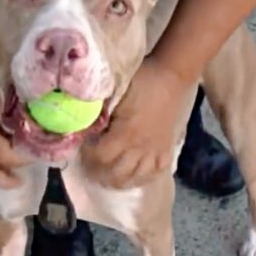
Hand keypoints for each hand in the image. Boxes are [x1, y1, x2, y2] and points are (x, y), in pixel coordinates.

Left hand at [83, 56, 194, 188]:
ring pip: (134, 179)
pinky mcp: (167, 150)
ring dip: (118, 179)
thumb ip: (100, 110)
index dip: (87, 154)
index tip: (83, 146)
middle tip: (91, 164)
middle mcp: (140, 148)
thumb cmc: (143, 79)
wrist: (173, 75)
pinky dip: (140, 178)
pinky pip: (153, 174)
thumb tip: (83, 122)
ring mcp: (156, 152)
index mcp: (125, 133)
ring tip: (108, 173)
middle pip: (115, 174)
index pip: (100, 156)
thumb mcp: (116, 90)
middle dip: (99, 172)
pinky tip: (132, 174)